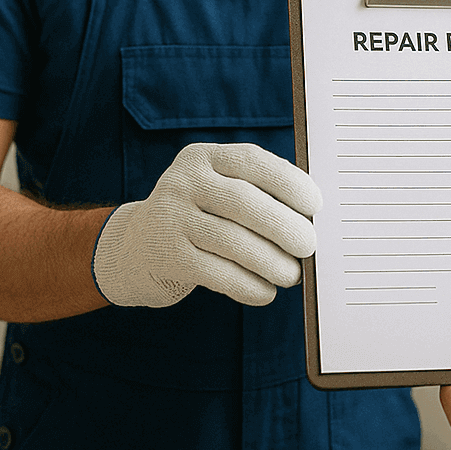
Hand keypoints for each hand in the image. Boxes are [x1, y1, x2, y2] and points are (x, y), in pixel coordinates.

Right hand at [92, 142, 321, 307]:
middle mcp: (184, 181)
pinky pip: (216, 272)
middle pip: (243, 201)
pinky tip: (265, 292)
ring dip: (270, 262)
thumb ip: (258, 195)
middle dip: (284, 226)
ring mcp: (170, 217)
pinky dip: (247, 285)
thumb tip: (313, 221)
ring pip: (231, 240)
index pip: (251, 161)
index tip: (315, 205)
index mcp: (204, 157)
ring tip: (292, 275)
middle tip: (310, 246)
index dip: (288, 182)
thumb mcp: (219, 192)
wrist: (135, 248)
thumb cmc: (200, 218)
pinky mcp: (165, 255)